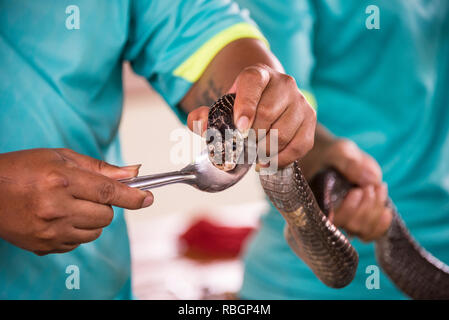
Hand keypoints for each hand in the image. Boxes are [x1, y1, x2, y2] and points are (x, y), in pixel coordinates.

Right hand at [0, 148, 152, 254]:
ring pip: (95, 232)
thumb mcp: (60, 157)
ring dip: (92, 219)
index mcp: (61, 180)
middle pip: (106, 215)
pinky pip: (78, 243)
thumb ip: (99, 167)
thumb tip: (132, 173)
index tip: (149, 198)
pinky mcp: (44, 246)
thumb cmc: (22, 169)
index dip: (134, 196)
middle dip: (106, 205)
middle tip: (87, 193)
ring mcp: (49, 231)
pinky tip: (59, 217)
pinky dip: (77, 231)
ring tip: (71, 205)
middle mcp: (56, 208)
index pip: (109, 192)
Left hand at [187, 63, 315, 166]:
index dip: (246, 107)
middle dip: (251, 138)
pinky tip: (268, 162)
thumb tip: (201, 124)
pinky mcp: (310, 119)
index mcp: (257, 74)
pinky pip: (299, 145)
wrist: (266, 100)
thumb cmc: (240, 107)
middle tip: (243, 147)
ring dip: (265, 151)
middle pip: (267, 114)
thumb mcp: (220, 107)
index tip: (240, 128)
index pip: (252, 85)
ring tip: (254, 155)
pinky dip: (282, 159)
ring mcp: (300, 100)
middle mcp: (283, 83)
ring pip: (283, 133)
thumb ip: (203, 116)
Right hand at [321, 139, 391, 241]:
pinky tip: (386, 211)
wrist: (335, 158)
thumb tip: (372, 179)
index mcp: (318, 202)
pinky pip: (371, 233)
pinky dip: (381, 225)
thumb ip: (350, 162)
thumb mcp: (339, 151)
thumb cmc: (333, 154)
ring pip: (363, 230)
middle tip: (370, 186)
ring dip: (375, 210)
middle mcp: (331, 216)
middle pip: (351, 226)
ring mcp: (346, 220)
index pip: (332, 219)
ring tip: (379, 188)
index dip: (347, 210)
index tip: (357, 191)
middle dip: (366, 206)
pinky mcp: (360, 219)